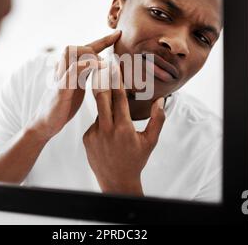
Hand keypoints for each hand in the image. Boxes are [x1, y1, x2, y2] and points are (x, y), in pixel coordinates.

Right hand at [29, 30, 121, 140]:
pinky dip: (85, 65)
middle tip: (109, 59)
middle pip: (76, 46)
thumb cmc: (63, 105)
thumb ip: (87, 74)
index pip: (86, 49)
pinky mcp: (60, 88)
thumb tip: (102, 66)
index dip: (103, 40)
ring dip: (90, 53)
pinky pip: (72, 71)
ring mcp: (60, 77)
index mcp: (70, 68)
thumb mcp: (78, 86)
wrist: (46, 123)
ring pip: (71, 51)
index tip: (118, 33)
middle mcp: (63, 69)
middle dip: (96, 45)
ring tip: (104, 63)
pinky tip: (99, 66)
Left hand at [83, 63, 165, 195]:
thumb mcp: (150, 141)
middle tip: (104, 68)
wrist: (116, 181)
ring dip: (105, 105)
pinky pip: (94, 123)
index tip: (115, 65)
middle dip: (103, 81)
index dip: (117, 79)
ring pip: (99, 111)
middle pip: (101, 97)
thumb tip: (161, 101)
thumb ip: (157, 120)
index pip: (119, 97)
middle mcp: (106, 129)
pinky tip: (108, 134)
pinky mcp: (86, 138)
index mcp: (123, 128)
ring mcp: (94, 134)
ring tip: (112, 103)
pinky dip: (102, 122)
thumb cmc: (136, 160)